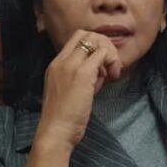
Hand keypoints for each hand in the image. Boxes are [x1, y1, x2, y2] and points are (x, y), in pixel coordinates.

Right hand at [34, 30, 122, 152]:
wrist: (55, 131)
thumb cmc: (62, 118)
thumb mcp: (69, 91)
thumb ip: (82, 78)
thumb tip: (100, 71)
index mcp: (55, 64)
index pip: (77, 39)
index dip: (93, 47)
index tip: (100, 67)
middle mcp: (62, 60)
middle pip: (87, 35)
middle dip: (103, 46)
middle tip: (109, 66)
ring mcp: (72, 65)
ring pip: (96, 42)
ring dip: (109, 55)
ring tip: (110, 75)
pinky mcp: (83, 74)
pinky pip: (102, 55)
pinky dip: (111, 63)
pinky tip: (111, 79)